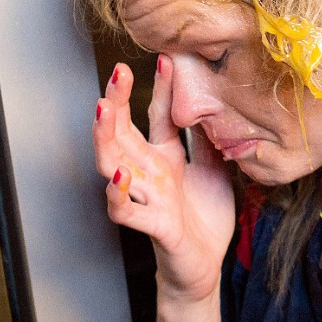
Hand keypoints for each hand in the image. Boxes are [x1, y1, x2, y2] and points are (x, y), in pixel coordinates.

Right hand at [93, 58, 235, 302]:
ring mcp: (146, 198)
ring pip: (111, 164)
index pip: (157, 116)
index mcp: (164, 158)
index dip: (160, 87)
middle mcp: (149, 174)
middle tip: (118, 72)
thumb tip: (219, 100)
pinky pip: (124, 210)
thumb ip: (210, 139)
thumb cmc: (203, 218)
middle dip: (115, 102)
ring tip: (102, 111)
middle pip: (121, 133)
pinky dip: (116, 193)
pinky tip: (118, 175)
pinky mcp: (152, 225)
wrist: (204, 265)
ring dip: (104, 138)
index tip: (166, 56)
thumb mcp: (215, 171)